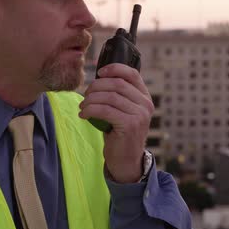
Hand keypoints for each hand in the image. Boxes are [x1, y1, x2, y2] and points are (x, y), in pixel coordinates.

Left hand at [78, 63, 153, 182]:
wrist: (126, 160)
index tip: (99, 73)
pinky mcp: (130, 125)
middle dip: (96, 87)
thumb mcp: (122, 111)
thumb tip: (98, 78)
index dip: (114, 69)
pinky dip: (90, 110)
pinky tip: (83, 115)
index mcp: (144, 97)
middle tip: (85, 96)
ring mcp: (140, 114)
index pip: (132, 74)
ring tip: (82, 107)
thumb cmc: (119, 133)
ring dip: (90, 100)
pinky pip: (104, 110)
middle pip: (116, 84)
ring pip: (109, 96)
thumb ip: (117, 95)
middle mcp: (145, 104)